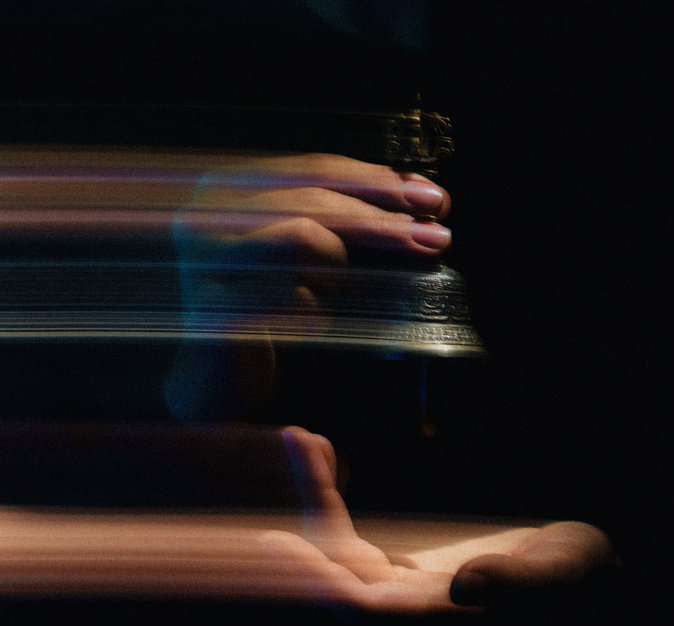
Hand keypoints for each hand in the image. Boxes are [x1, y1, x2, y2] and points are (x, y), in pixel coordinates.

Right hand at [166, 153, 450, 420]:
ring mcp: (203, 261)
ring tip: (372, 285)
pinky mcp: (213, 310)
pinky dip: (323, 305)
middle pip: (313, 199)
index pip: (314, 168)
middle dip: (384, 219)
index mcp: (230, 189)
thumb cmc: (270, 309)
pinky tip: (329, 318)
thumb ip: (349, 220)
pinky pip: (290, 294)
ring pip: (302, 236)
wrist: (219, 376)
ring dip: (351, 261)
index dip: (377, 179)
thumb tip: (422, 194)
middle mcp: (206, 214)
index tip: (432, 197)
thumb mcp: (310, 254)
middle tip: (437, 238)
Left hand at [245, 426, 618, 614]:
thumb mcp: (562, 576)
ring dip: (314, 493)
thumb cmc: (576, 584)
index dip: (318, 584)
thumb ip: (519, 585)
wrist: (573, 581)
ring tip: (302, 440)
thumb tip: (467, 587)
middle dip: (304, 521)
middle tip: (290, 458)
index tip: (282, 544)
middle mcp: (405, 614)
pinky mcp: (394, 569)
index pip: (363, 613)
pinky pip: (346, 532)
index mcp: (438, 624)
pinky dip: (330, 491)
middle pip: (333, 577)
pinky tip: (322, 452)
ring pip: (332, 549)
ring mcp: (394, 592)